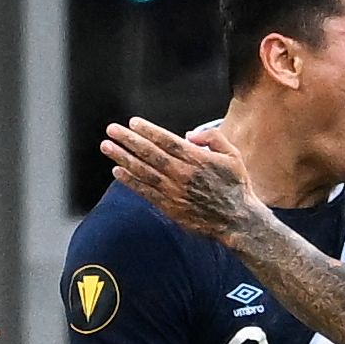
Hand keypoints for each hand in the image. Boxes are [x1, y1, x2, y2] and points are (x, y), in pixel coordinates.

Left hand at [102, 119, 261, 240]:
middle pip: (150, 154)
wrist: (236, 220)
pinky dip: (130, 182)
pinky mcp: (169, 207)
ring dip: (123, 158)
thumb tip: (189, 135)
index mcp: (197, 159)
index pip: (167, 141)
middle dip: (129, 140)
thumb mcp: (232, 155)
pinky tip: (117, 172)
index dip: (148, 131)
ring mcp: (174, 192)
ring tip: (107, 147)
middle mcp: (182, 174)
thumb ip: (213, 138)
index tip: (132, 123)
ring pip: (144, 172)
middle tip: (111, 130)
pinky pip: (146, 192)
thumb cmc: (235, 185)